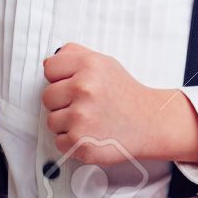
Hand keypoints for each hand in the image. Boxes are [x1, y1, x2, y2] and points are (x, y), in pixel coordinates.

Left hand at [42, 43, 197, 165]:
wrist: (149, 122)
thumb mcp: (104, 63)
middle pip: (47, 97)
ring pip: (52, 121)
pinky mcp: (80, 142)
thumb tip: (48, 62)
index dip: (59, 78)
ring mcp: (81, 116)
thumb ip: (75, 55)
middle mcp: (84, 89)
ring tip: (90, 120)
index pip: (49, 68)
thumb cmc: (125, 95)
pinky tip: (91, 133)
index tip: (71, 84)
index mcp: (89, 65)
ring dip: (67, 124)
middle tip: (85, 105)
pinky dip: (73, 142)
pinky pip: (59, 142)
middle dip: (63, 103)